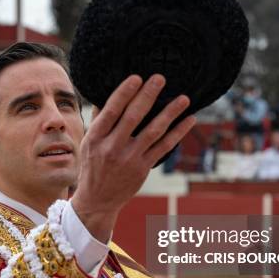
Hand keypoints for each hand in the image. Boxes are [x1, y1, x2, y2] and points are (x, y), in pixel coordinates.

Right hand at [71, 74, 195, 241]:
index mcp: (96, 137)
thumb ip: (98, 120)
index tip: (137, 78)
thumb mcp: (88, 143)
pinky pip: (164, 147)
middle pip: (133, 117)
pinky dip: (178, 133)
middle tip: (160, 78)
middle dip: (148, 96)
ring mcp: (130, 159)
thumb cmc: (93, 166)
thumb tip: (105, 94)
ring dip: (170, 113)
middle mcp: (112, 147)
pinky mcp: (143, 168)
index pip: (111, 111)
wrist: (98, 199)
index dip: (124, 93)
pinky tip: (189, 120)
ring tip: (184, 98)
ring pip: (153, 131)